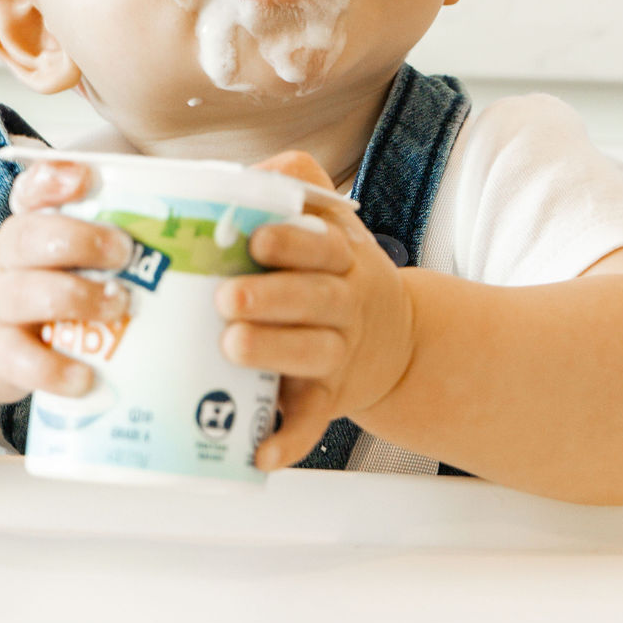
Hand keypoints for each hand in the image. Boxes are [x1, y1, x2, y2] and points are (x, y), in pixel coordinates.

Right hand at [0, 160, 133, 404]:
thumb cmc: (31, 290)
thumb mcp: (49, 258)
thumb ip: (100, 241)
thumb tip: (182, 234)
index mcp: (27, 229)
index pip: (33, 193)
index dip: (54, 180)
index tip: (85, 178)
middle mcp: (8, 261)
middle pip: (30, 238)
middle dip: (79, 240)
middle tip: (124, 252)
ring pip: (25, 295)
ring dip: (76, 298)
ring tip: (117, 305)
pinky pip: (22, 361)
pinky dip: (55, 370)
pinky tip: (86, 377)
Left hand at [214, 151, 414, 469]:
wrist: (394, 340)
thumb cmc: (333, 271)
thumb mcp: (327, 218)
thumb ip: (291, 182)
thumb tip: (243, 170)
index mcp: (340, 254)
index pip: (322, 243)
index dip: (291, 241)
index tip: (256, 238)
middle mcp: (346, 303)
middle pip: (315, 298)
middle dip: (271, 297)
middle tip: (227, 297)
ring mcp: (339, 353)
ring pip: (312, 354)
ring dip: (273, 351)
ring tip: (231, 346)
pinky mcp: (329, 398)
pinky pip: (312, 422)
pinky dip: (289, 440)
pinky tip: (260, 451)